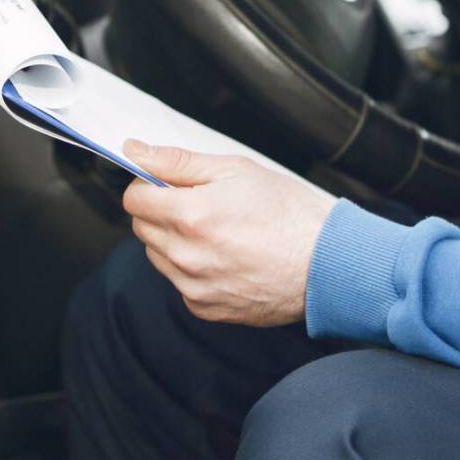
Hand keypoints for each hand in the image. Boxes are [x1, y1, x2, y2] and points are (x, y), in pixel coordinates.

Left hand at [121, 141, 337, 326]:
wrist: (326, 263)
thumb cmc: (290, 213)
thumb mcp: (236, 170)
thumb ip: (178, 161)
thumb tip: (136, 151)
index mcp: (191, 216)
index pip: (134, 199)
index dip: (150, 184)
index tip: (169, 182)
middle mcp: (186, 256)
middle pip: (141, 227)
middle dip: (162, 210)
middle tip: (201, 201)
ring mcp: (193, 286)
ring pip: (158, 255)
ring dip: (174, 239)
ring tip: (218, 229)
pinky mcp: (204, 307)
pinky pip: (179, 282)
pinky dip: (192, 267)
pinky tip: (225, 254)